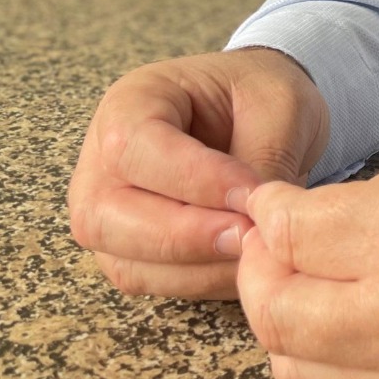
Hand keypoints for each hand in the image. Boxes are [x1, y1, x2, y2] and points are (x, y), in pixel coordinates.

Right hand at [67, 47, 329, 299]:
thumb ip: (265, 158)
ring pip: (126, 262)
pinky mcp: (128, 251)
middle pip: (106, 216)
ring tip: (256, 249)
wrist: (257, 112)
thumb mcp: (277, 104)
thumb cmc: (259, 97)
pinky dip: (199, 282)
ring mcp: (106, 212)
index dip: (192, 180)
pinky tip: (243, 262)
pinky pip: (150, 282)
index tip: (250, 195)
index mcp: (130, 103)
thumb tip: (256, 224)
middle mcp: (101, 162)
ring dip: (197, 267)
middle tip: (251, 235)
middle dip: (186, 236)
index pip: (133, 148)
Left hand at [235, 125, 378, 378]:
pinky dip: (325, 361)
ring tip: (298, 285)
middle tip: (269, 242)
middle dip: (259, 270)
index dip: (268, 210)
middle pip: (280, 311)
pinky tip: (337, 321)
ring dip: (283, 324)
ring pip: (301, 368)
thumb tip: (290, 227)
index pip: (292, 233)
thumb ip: (360, 202)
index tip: (269, 200)